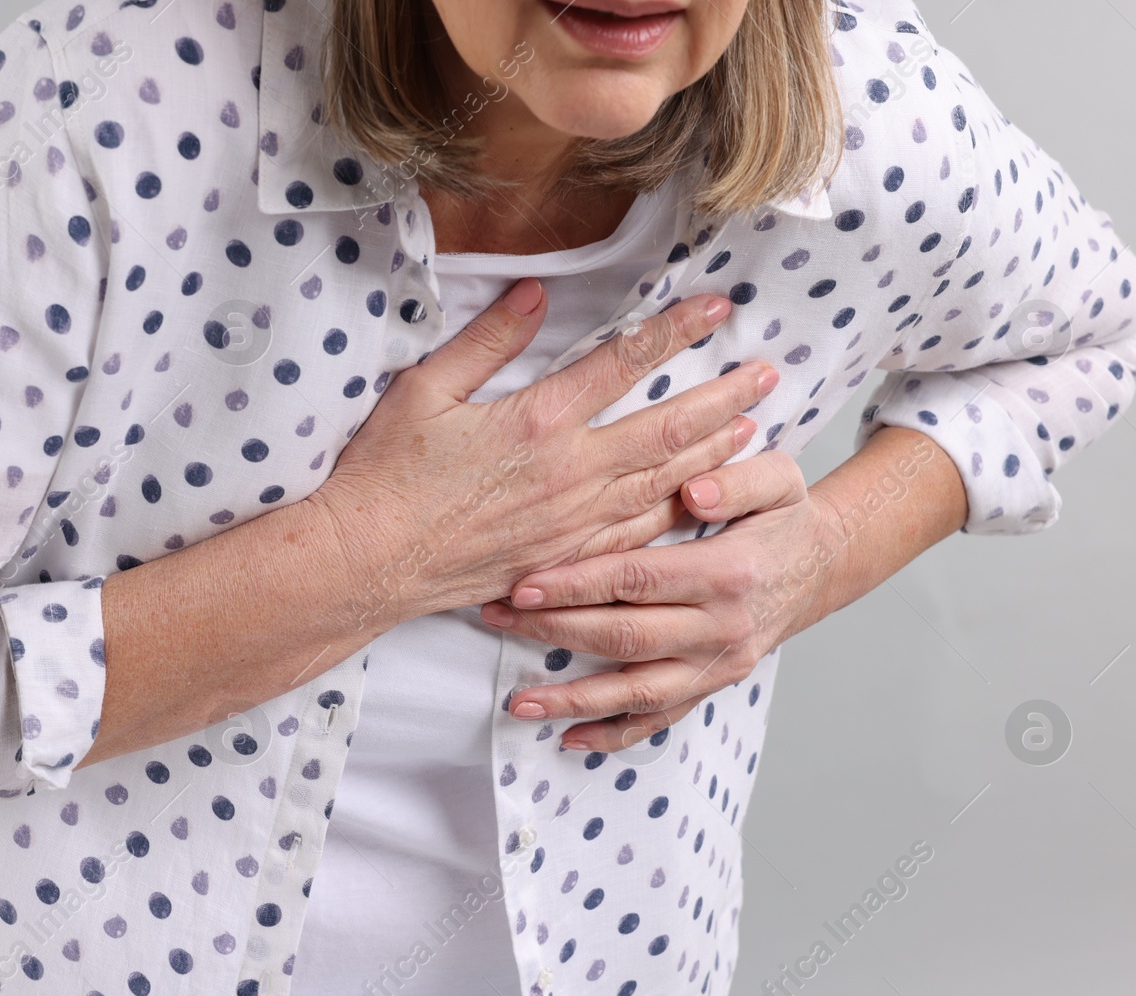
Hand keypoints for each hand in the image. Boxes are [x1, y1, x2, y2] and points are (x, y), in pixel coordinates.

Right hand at [308, 276, 778, 628]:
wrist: (367, 561)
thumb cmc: (386, 474)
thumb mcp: (424, 389)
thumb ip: (485, 341)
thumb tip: (534, 294)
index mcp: (538, 420)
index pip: (624, 363)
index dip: (676, 330)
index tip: (716, 307)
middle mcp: (569, 473)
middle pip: (668, 429)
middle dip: (724, 398)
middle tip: (769, 374)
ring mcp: (572, 522)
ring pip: (663, 484)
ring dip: (713, 454)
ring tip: (753, 430)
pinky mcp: (562, 559)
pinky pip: (635, 536)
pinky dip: (676, 514)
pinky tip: (698, 501)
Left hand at [479, 448, 842, 752]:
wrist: (820, 567)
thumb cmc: (783, 517)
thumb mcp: (779, 480)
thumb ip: (738, 479)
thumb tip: (694, 489)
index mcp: (729, 573)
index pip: (637, 579)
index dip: (578, 583)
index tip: (525, 582)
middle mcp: (722, 628)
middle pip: (624, 636)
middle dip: (553, 631)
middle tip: (495, 618)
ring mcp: (716, 665)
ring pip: (635, 691)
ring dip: (574, 699)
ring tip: (519, 703)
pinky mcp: (710, 685)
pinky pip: (660, 719)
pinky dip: (615, 734)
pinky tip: (570, 738)